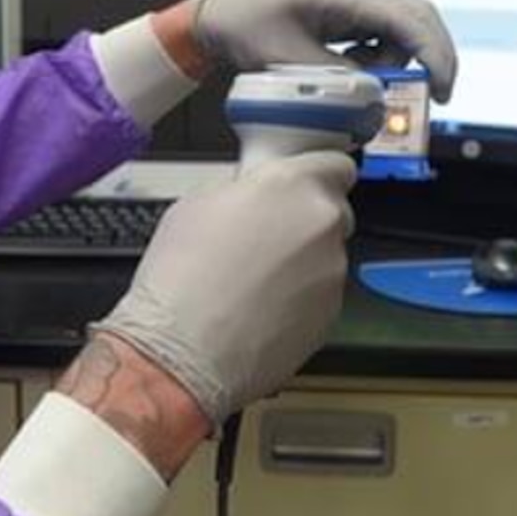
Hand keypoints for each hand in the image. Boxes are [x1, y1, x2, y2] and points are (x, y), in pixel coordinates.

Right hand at [89, 152, 359, 426]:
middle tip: (263, 235)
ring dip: (300, 262)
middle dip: (303, 220)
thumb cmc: (181, 278)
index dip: (315, 174)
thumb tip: (253, 195)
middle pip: (332, 211)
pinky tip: (259, 308)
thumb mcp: (197, 204)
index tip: (299, 184)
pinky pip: (320, 294)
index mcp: (293, 185)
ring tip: (252, 281)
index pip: (335, 164)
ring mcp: (332, 273)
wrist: (183, 351)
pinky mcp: (332, 315)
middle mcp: (323, 225)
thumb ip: (244, 190)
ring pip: (325, 256)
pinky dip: (298, 298)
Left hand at [158, 0, 459, 102]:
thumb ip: (335, 79)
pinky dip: (382, 61)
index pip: (404, 17)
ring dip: (399, 61)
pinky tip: (356, 72)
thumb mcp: (289, 60)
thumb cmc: (248, 25)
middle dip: (434, 54)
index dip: (431, 51)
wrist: (223, 16)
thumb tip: (374, 96)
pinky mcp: (350, 20)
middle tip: (435, 93)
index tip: (440, 85)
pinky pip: (383, 39)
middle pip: (418, 15)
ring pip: (403, 30)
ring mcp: (355, 5)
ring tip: (366, 81)